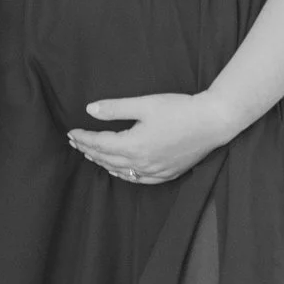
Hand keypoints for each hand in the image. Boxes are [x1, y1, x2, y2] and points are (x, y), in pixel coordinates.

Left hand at [68, 91, 240, 185]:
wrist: (213, 121)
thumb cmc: (180, 109)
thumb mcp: (144, 104)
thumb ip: (115, 109)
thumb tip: (89, 110)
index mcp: (134, 146)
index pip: (100, 144)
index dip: (84, 139)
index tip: (71, 133)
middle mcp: (142, 163)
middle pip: (107, 159)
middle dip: (89, 150)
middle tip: (75, 142)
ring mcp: (156, 171)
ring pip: (121, 171)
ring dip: (103, 162)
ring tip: (91, 154)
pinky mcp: (168, 173)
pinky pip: (139, 179)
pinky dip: (124, 174)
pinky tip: (119, 170)